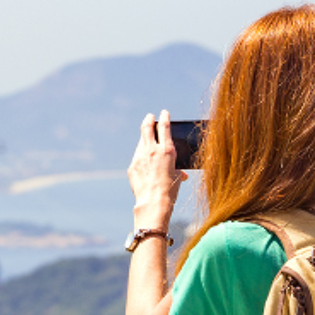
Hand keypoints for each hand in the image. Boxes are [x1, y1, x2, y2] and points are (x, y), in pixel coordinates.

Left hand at [127, 110, 187, 226]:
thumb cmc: (169, 190)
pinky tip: (144, 161)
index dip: (164, 117)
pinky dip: (141, 156)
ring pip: (141, 142)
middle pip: (147, 128)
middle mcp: (152, 150)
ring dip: (145, 140)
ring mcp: (140, 157)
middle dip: (149, 120)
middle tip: (150, 117)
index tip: (164, 113)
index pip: (165, 127)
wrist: (153, 202)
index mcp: (167, 150)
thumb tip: (181, 173)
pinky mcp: (132, 166)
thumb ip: (178, 170)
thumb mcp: (178, 177)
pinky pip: (137, 157)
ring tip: (148, 140)